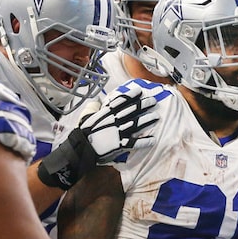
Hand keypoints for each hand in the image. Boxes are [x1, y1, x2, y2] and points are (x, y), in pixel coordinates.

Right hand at [36, 86, 157, 188]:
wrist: (81, 147)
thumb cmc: (83, 131)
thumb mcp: (86, 115)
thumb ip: (93, 107)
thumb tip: (97, 101)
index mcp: (106, 112)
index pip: (121, 101)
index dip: (132, 95)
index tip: (140, 91)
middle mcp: (115, 120)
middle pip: (132, 110)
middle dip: (144, 105)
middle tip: (153, 101)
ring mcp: (118, 132)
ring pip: (136, 124)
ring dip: (147, 120)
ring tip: (156, 117)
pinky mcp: (120, 144)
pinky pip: (134, 143)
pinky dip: (144, 142)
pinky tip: (153, 140)